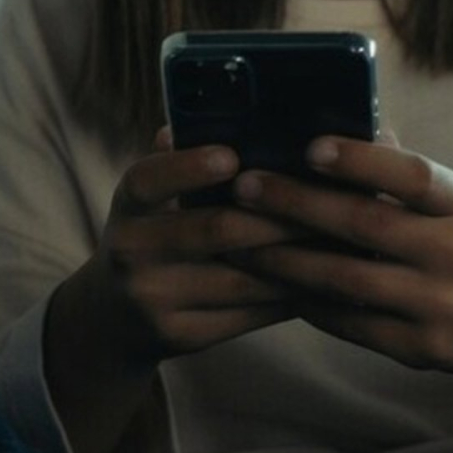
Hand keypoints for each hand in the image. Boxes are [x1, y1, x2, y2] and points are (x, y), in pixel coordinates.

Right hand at [44, 128, 303, 452]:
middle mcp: (132, 251)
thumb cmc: (151, 235)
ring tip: (341, 240)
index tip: (233, 157)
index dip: (189, 168)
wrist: (110, 318)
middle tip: (328, 200)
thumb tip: (233, 116)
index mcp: (128, 205)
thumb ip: (182, 161)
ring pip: (242, 279)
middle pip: (215, 230)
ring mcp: (155, 298)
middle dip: (278, 216)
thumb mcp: (150, 198)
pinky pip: (249, 316)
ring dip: (297, 259)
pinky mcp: (182, 336)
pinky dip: (290, 296)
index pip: (148, 180)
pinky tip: (323, 279)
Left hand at [228, 135, 452, 378]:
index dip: (360, 160)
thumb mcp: (449, 200)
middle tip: (245, 187)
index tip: (308, 147)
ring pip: (347, 279)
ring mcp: (442, 306)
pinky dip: (307, 301)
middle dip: (296, 204)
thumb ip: (398, 170)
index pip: (411, 176)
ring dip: (285, 258)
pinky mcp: (423, 349)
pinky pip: (350, 323)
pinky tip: (273, 281)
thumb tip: (337, 122)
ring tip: (240, 240)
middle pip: (366, 225)